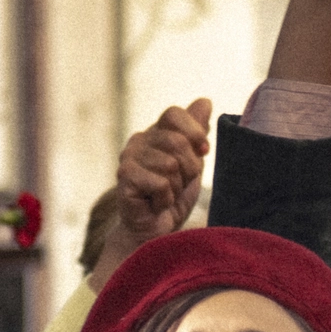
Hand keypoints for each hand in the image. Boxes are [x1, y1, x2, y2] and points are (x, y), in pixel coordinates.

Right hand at [115, 99, 211, 243]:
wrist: (156, 231)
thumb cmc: (174, 196)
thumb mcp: (193, 163)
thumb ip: (197, 133)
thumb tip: (205, 101)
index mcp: (157, 132)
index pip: (175, 114)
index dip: (194, 132)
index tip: (203, 151)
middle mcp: (140, 140)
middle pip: (178, 141)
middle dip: (189, 168)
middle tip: (179, 184)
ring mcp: (129, 157)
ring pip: (170, 165)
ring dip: (176, 187)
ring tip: (166, 195)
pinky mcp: (125, 177)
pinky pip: (160, 183)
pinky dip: (165, 199)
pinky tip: (155, 204)